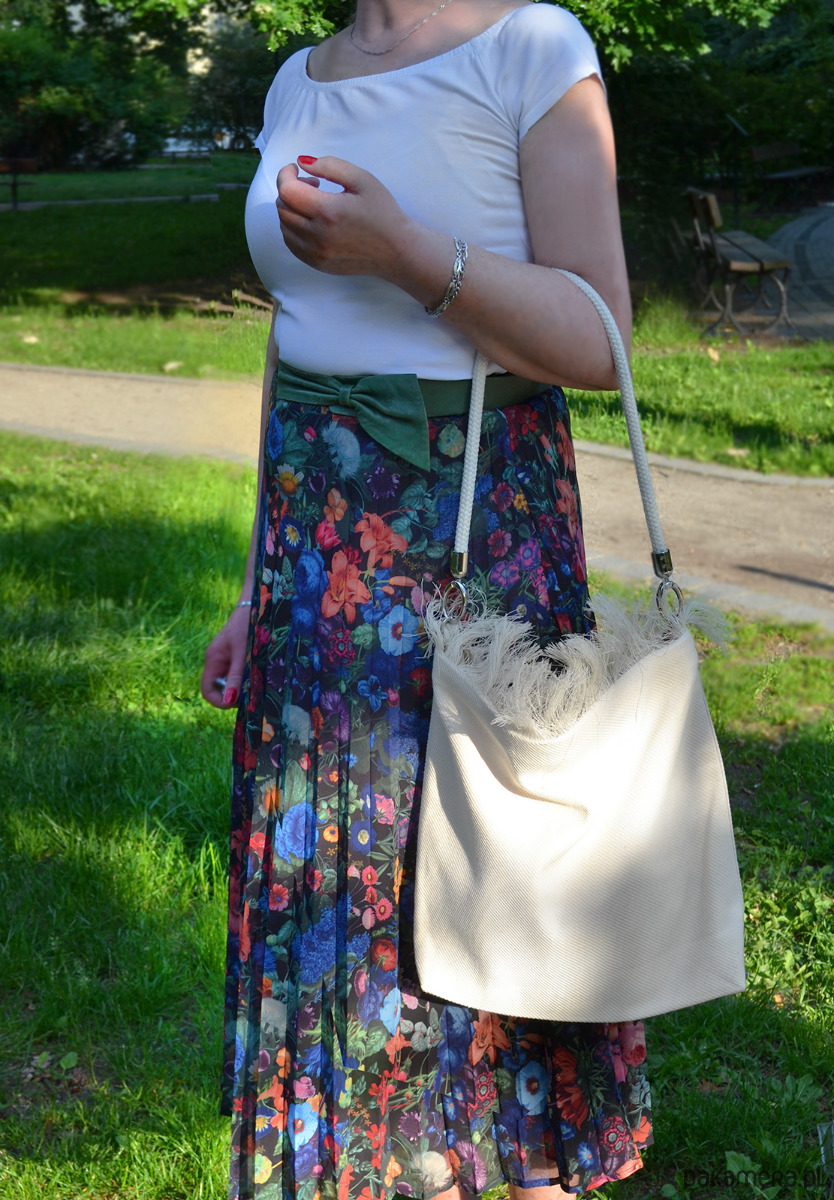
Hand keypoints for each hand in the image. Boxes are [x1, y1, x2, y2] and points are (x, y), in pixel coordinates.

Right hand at [200, 604, 250, 709]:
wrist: (260, 600)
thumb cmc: (249, 623)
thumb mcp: (243, 652)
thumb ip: (236, 676)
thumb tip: (229, 702)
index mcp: (213, 659)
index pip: (207, 690)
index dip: (219, 701)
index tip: (237, 704)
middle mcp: (218, 660)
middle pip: (221, 688)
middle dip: (235, 695)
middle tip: (253, 694)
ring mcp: (229, 657)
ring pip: (233, 681)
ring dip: (245, 686)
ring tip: (260, 682)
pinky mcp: (240, 653)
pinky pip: (242, 672)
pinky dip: (250, 677)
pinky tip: (263, 673)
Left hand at [276, 155, 414, 278]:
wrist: (397, 251)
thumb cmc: (382, 212)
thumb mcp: (362, 179)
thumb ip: (330, 165)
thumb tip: (302, 162)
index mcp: (328, 211)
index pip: (287, 190)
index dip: (286, 174)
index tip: (296, 168)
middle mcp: (317, 235)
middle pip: (282, 207)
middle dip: (290, 189)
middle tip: (312, 184)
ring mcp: (316, 253)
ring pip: (284, 226)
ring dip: (291, 209)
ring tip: (314, 203)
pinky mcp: (317, 264)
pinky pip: (291, 243)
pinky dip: (293, 228)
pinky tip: (311, 221)